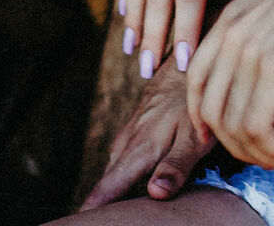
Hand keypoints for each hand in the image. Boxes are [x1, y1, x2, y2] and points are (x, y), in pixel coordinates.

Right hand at [80, 57, 213, 207]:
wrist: (185, 64)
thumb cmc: (193, 105)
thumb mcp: (194, 138)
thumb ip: (176, 166)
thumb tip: (154, 194)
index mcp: (140, 150)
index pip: (110, 186)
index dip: (94, 205)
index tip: (79, 220)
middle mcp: (128, 143)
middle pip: (110, 180)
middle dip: (101, 201)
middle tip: (92, 219)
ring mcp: (130, 133)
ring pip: (117, 167)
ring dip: (112, 185)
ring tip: (110, 206)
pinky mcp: (136, 127)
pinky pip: (124, 155)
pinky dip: (123, 170)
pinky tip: (131, 177)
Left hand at [185, 0, 273, 173]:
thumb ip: (264, 36)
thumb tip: (269, 73)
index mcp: (230, 17)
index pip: (195, 79)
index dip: (203, 116)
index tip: (223, 136)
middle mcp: (232, 34)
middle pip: (210, 110)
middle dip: (235, 145)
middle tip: (267, 156)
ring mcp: (252, 51)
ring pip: (233, 125)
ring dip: (259, 155)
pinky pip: (256, 127)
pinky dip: (272, 151)